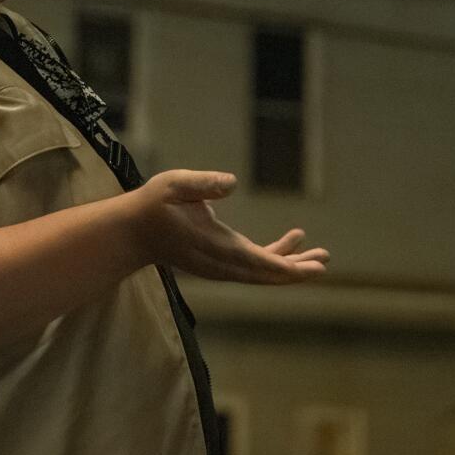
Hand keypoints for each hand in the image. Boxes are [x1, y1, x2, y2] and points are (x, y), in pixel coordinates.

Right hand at [127, 170, 329, 284]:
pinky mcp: (220, 264)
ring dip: (291, 265)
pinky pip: (254, 266)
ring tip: (320, 254)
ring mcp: (221, 267)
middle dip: (297, 269)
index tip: (313, 268)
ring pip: (263, 272)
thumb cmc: (152, 205)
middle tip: (324, 260)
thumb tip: (232, 181)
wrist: (131, 233)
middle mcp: (222, 264)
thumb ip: (202, 183)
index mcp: (216, 246)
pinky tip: (292, 241)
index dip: (287, 266)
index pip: (258, 262)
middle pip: (266, 273)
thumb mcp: (173, 185)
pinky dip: (275, 257)